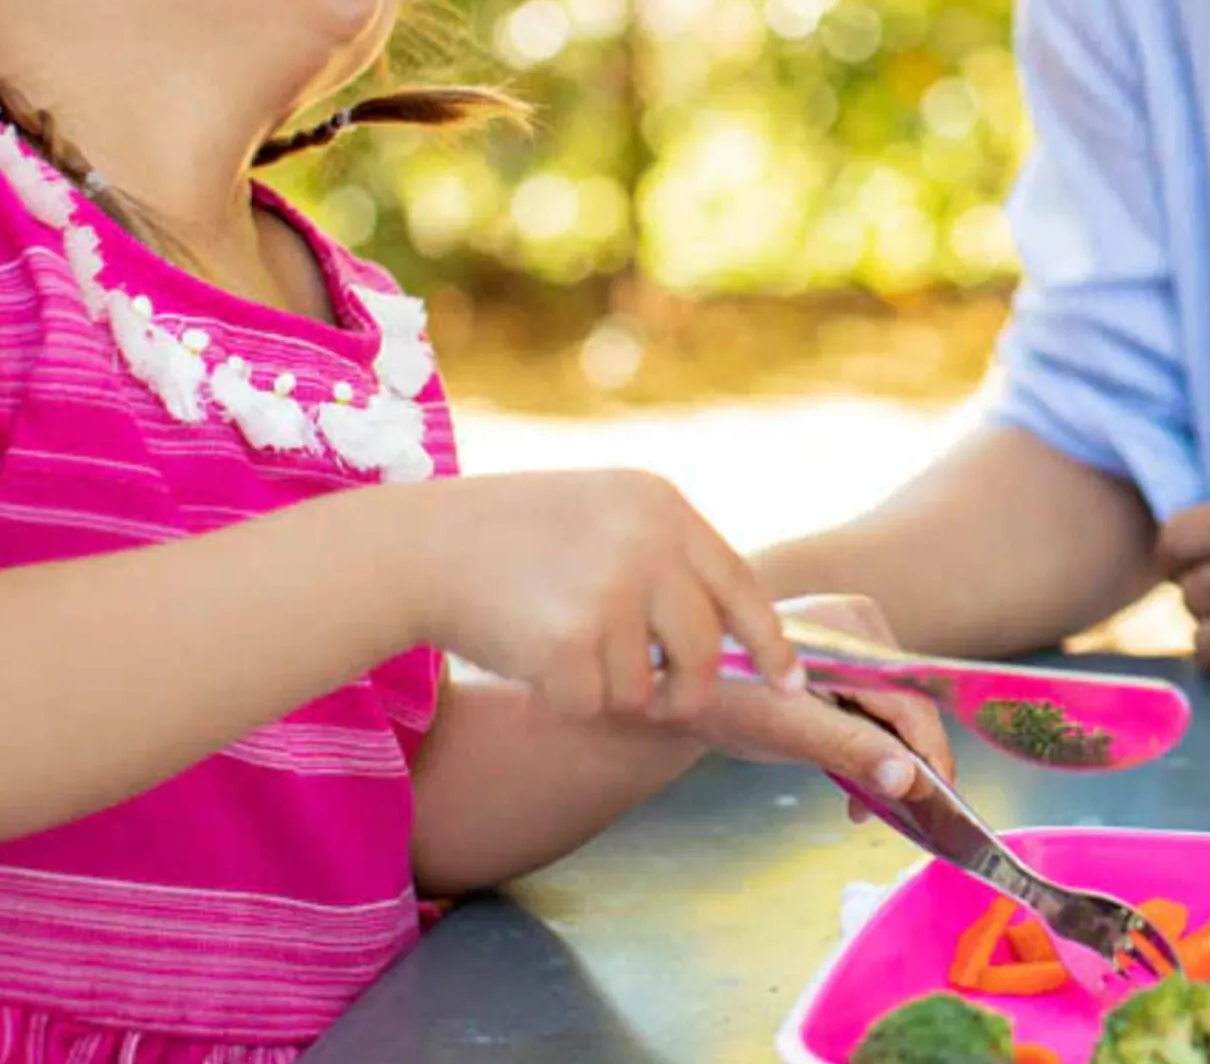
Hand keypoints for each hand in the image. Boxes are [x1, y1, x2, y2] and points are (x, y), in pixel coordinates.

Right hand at [415, 470, 799, 722]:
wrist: (420, 546)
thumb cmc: (510, 536)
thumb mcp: (603, 515)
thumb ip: (667, 561)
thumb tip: (731, 640)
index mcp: (662, 505)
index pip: (741, 584)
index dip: (769, 642)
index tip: (789, 682)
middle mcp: (648, 541)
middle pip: (704, 649)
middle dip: (685, 687)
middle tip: (658, 696)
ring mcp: (611, 589)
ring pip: (644, 688)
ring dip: (606, 687)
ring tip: (557, 639)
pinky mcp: (570, 641)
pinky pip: (593, 704)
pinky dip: (564, 697)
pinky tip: (528, 652)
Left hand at [681, 593, 954, 814]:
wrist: (674, 680)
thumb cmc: (724, 699)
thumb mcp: (786, 730)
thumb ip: (849, 750)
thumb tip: (909, 780)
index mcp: (851, 630)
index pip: (912, 701)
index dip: (931, 757)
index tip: (938, 807)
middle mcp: (859, 623)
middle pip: (906, 704)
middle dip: (902, 763)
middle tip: (885, 814)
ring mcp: (851, 636)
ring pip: (893, 708)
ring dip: (882, 757)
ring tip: (859, 802)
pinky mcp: (840, 655)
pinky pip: (873, 702)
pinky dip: (866, 740)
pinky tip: (850, 776)